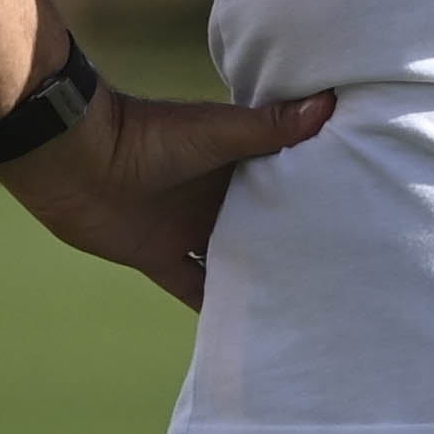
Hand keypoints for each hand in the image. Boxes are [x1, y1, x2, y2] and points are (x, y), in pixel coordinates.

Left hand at [0, 80, 337, 305]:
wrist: (75, 160)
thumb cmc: (148, 136)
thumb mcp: (217, 132)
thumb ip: (270, 127)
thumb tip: (330, 101)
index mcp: (235, 161)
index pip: (285, 181)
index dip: (316, 197)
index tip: (358, 216)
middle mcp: (216, 196)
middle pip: (263, 225)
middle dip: (292, 245)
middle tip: (343, 275)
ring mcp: (189, 228)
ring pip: (233, 258)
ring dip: (257, 277)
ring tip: (305, 307)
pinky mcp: (160, 256)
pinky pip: (194, 287)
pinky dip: (214, 307)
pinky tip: (248, 331)